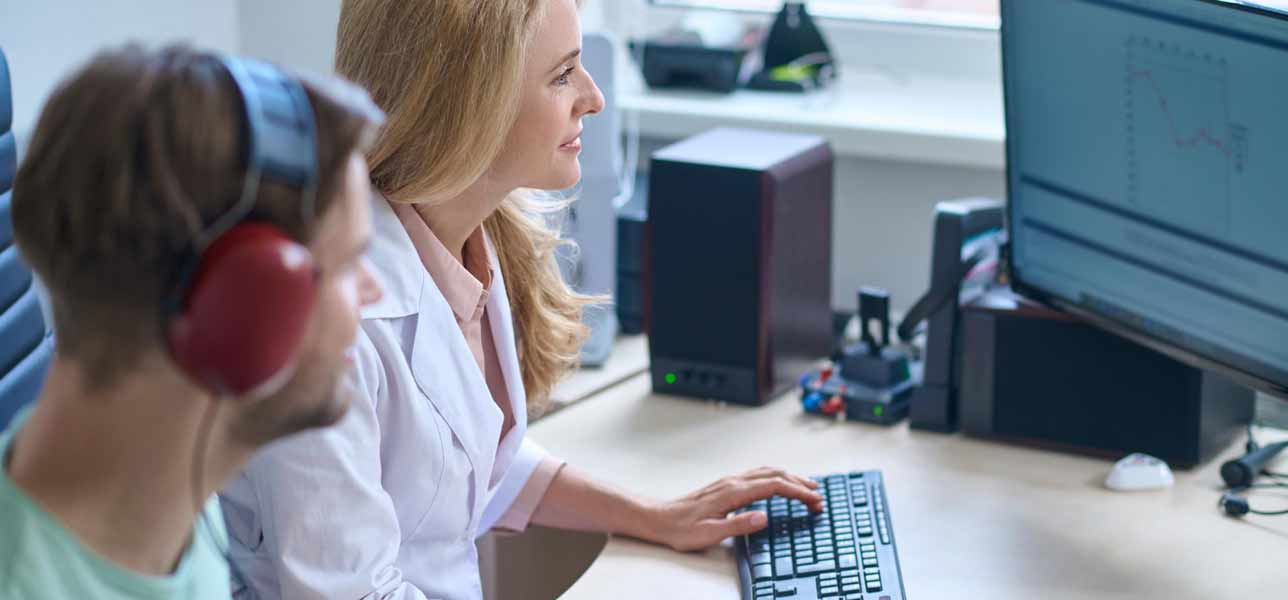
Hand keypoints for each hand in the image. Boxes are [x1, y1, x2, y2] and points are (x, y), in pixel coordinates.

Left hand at [642, 467, 822, 551]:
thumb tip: (764, 517)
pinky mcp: (726, 485)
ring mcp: (730, 481)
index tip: (814, 501)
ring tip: (807, 487)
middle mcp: (733, 482)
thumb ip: (738, 525)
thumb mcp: (709, 533)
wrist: (659, 518)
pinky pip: (758, 474)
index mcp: (733, 492)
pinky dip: (776, 477)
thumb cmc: (681, 528)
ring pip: (767, 471)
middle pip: (775, 475)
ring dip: (790, 477)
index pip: (775, 486)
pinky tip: (779, 483)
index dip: (798, 492)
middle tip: (818, 496)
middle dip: (800, 484)